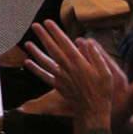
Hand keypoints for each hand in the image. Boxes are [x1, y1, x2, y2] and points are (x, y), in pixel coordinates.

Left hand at [17, 27, 132, 128]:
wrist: (93, 111)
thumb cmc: (102, 91)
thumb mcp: (106, 72)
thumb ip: (96, 55)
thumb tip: (88, 41)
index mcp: (79, 62)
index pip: (65, 43)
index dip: (56, 32)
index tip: (48, 22)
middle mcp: (67, 68)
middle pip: (53, 49)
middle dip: (44, 36)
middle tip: (35, 25)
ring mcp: (61, 77)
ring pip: (45, 62)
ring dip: (35, 52)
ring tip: (27, 43)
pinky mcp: (58, 86)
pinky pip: (44, 76)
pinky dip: (35, 70)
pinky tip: (28, 63)